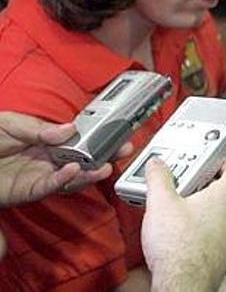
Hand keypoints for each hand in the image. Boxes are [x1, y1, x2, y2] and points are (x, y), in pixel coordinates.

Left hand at [0, 111, 132, 206]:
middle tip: (124, 149)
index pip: (79, 137)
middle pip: (83, 157)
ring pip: (73, 176)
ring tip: (105, 166)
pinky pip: (52, 187)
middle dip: (106, 154)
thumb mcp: (10, 123)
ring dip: (91, 172)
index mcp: (46, 139)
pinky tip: (74, 170)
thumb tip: (70, 128)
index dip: (99, 135)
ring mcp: (41, 175)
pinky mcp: (29, 191)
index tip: (118, 130)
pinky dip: (65, 180)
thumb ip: (39, 128)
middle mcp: (48, 158)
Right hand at [143, 157, 225, 290]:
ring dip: (204, 204)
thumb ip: (158, 178)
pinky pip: (218, 230)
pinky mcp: (224, 251)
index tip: (208, 158)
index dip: (222, 159)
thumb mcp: (160, 203)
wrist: (182, 283)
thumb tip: (157, 165)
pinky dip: (204, 224)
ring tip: (180, 203)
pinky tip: (183, 228)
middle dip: (206, 182)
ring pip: (222, 210)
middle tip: (186, 180)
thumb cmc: (179, 248)